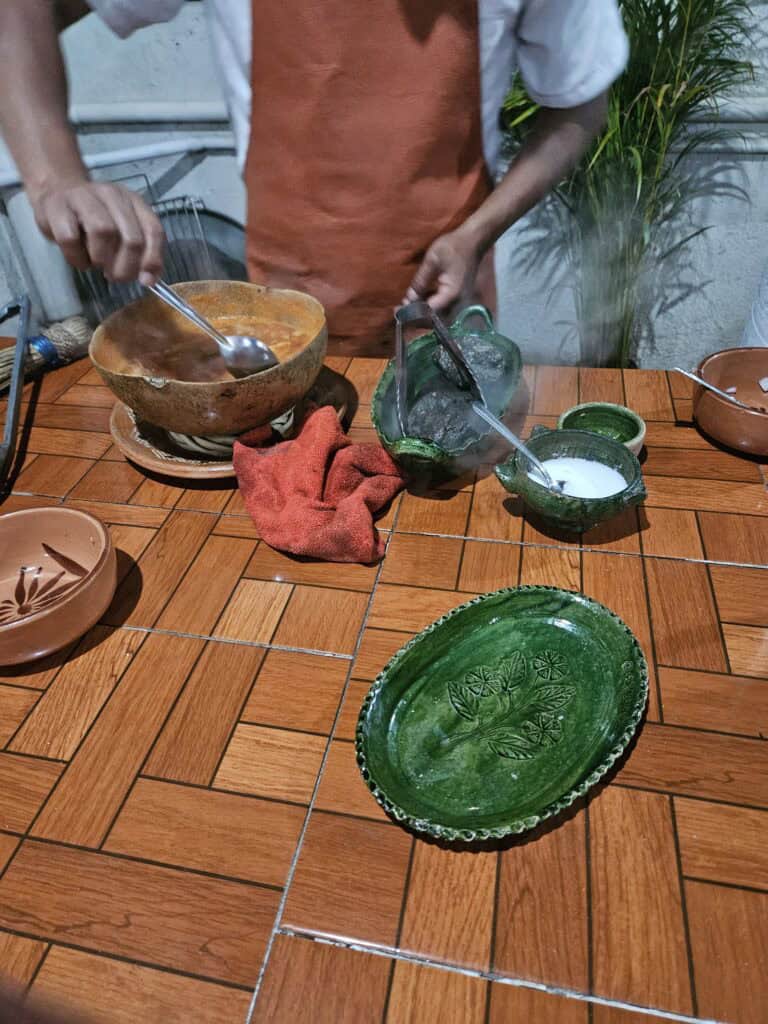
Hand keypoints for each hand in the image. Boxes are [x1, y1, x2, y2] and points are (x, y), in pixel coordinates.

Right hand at [31, 178, 163, 284]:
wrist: (55, 192)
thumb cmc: (93, 219)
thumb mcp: (121, 231)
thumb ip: (140, 253)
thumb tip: (148, 279)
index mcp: (133, 201)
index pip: (153, 230)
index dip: (152, 259)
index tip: (146, 280)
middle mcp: (112, 195)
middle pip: (131, 238)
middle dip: (126, 267)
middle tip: (116, 276)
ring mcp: (83, 197)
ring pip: (102, 232)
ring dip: (101, 259)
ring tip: (96, 264)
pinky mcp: (56, 206)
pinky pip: (70, 238)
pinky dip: (76, 257)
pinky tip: (78, 259)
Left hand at [404, 226, 481, 311]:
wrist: (474, 240)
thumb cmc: (454, 246)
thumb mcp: (433, 260)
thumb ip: (421, 280)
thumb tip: (409, 298)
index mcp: (451, 294)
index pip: (429, 312)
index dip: (413, 313)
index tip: (398, 309)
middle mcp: (457, 302)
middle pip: (434, 318)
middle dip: (416, 316)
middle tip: (399, 310)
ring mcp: (459, 301)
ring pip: (438, 315)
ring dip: (422, 312)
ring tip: (405, 305)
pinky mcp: (457, 297)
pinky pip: (442, 307)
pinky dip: (430, 306)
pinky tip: (418, 300)